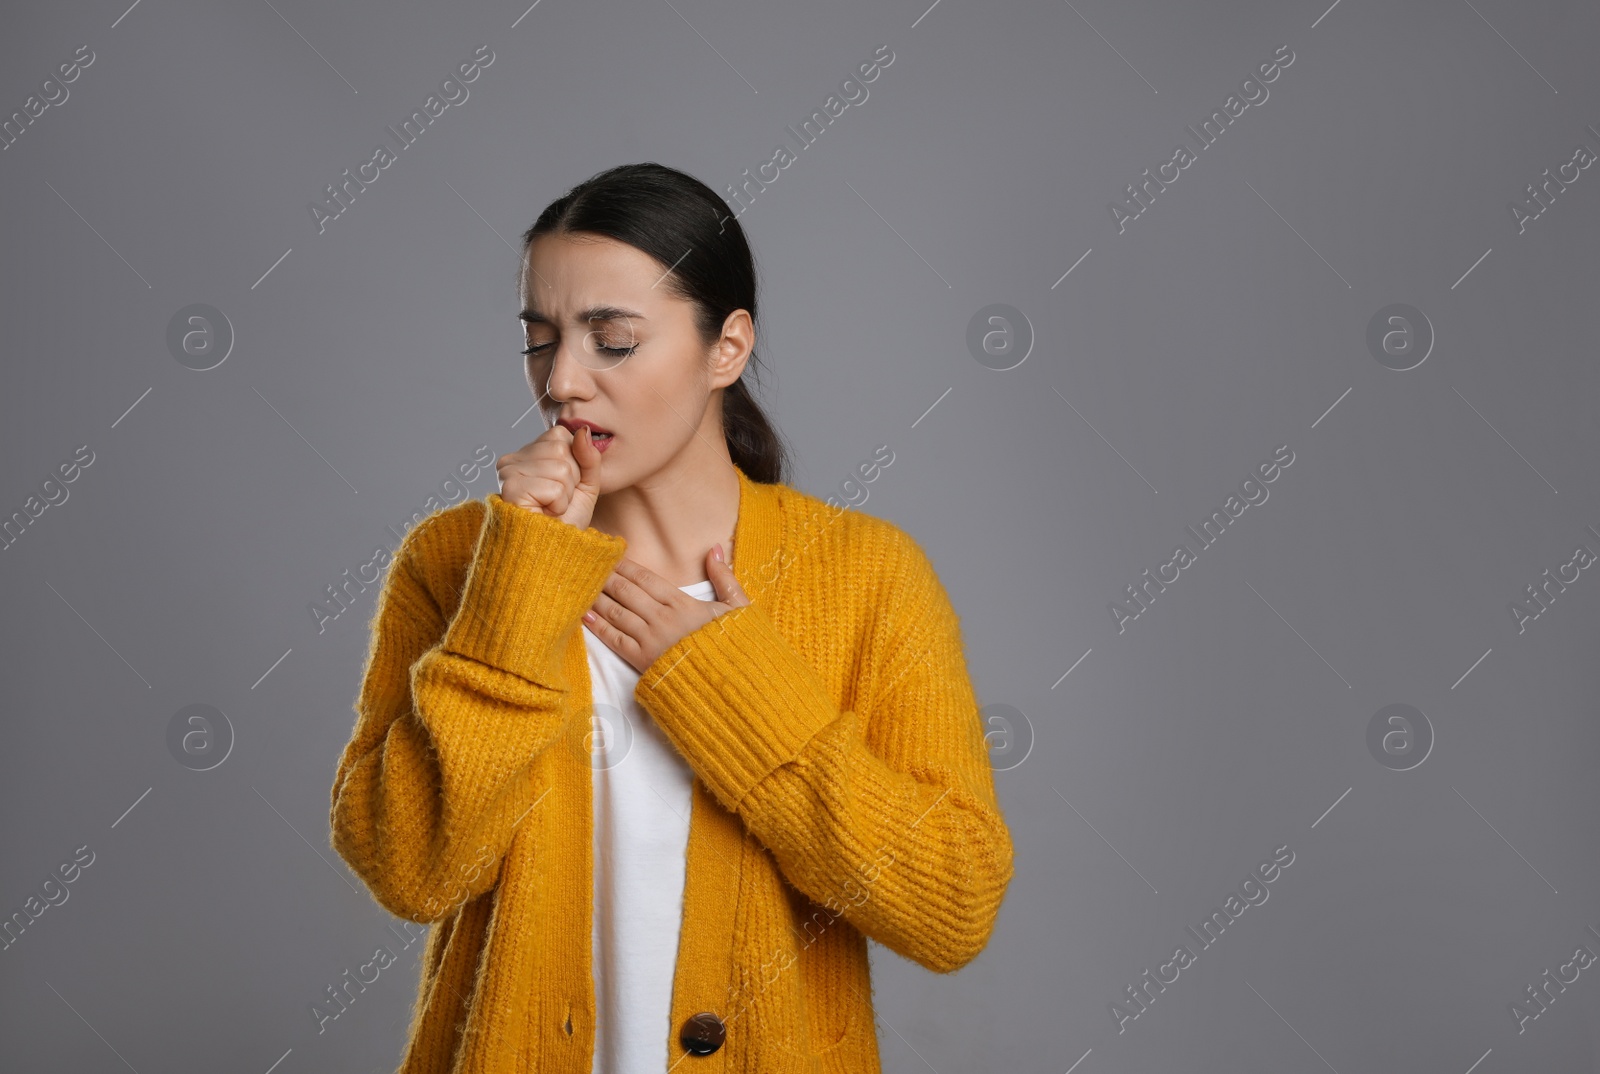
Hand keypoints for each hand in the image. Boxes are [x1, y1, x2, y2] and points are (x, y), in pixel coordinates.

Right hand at [495, 423, 603, 529]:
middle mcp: (514, 458)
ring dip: (565, 494)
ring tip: (550, 507)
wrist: (553, 551)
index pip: (562, 434)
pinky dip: (558, 504)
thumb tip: (583, 430)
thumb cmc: (565, 520)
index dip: (575, 463)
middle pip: (561, 449)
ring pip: (560, 468)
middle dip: (571, 479)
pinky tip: (545, 512)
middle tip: (556, 499)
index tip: (563, 485)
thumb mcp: (587, 483)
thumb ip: (588, 455)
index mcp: (529, 452)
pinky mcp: (511, 488)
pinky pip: (554, 487)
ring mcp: (509, 471)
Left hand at [583, 543, 750, 673]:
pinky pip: (616, 639)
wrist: (731, 685)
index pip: (647, 579)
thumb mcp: (738, 609)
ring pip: (617, 612)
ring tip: (581, 585)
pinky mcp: (643, 660)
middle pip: (627, 591)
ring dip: (598, 598)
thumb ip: (724, 577)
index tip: (612, 554)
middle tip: (588, 564)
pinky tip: (585, 616)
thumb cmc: (736, 647)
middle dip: (606, 576)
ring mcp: (651, 640)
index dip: (626, 565)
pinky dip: (599, 626)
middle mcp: (663, 618)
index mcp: (684, 604)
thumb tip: (713, 548)